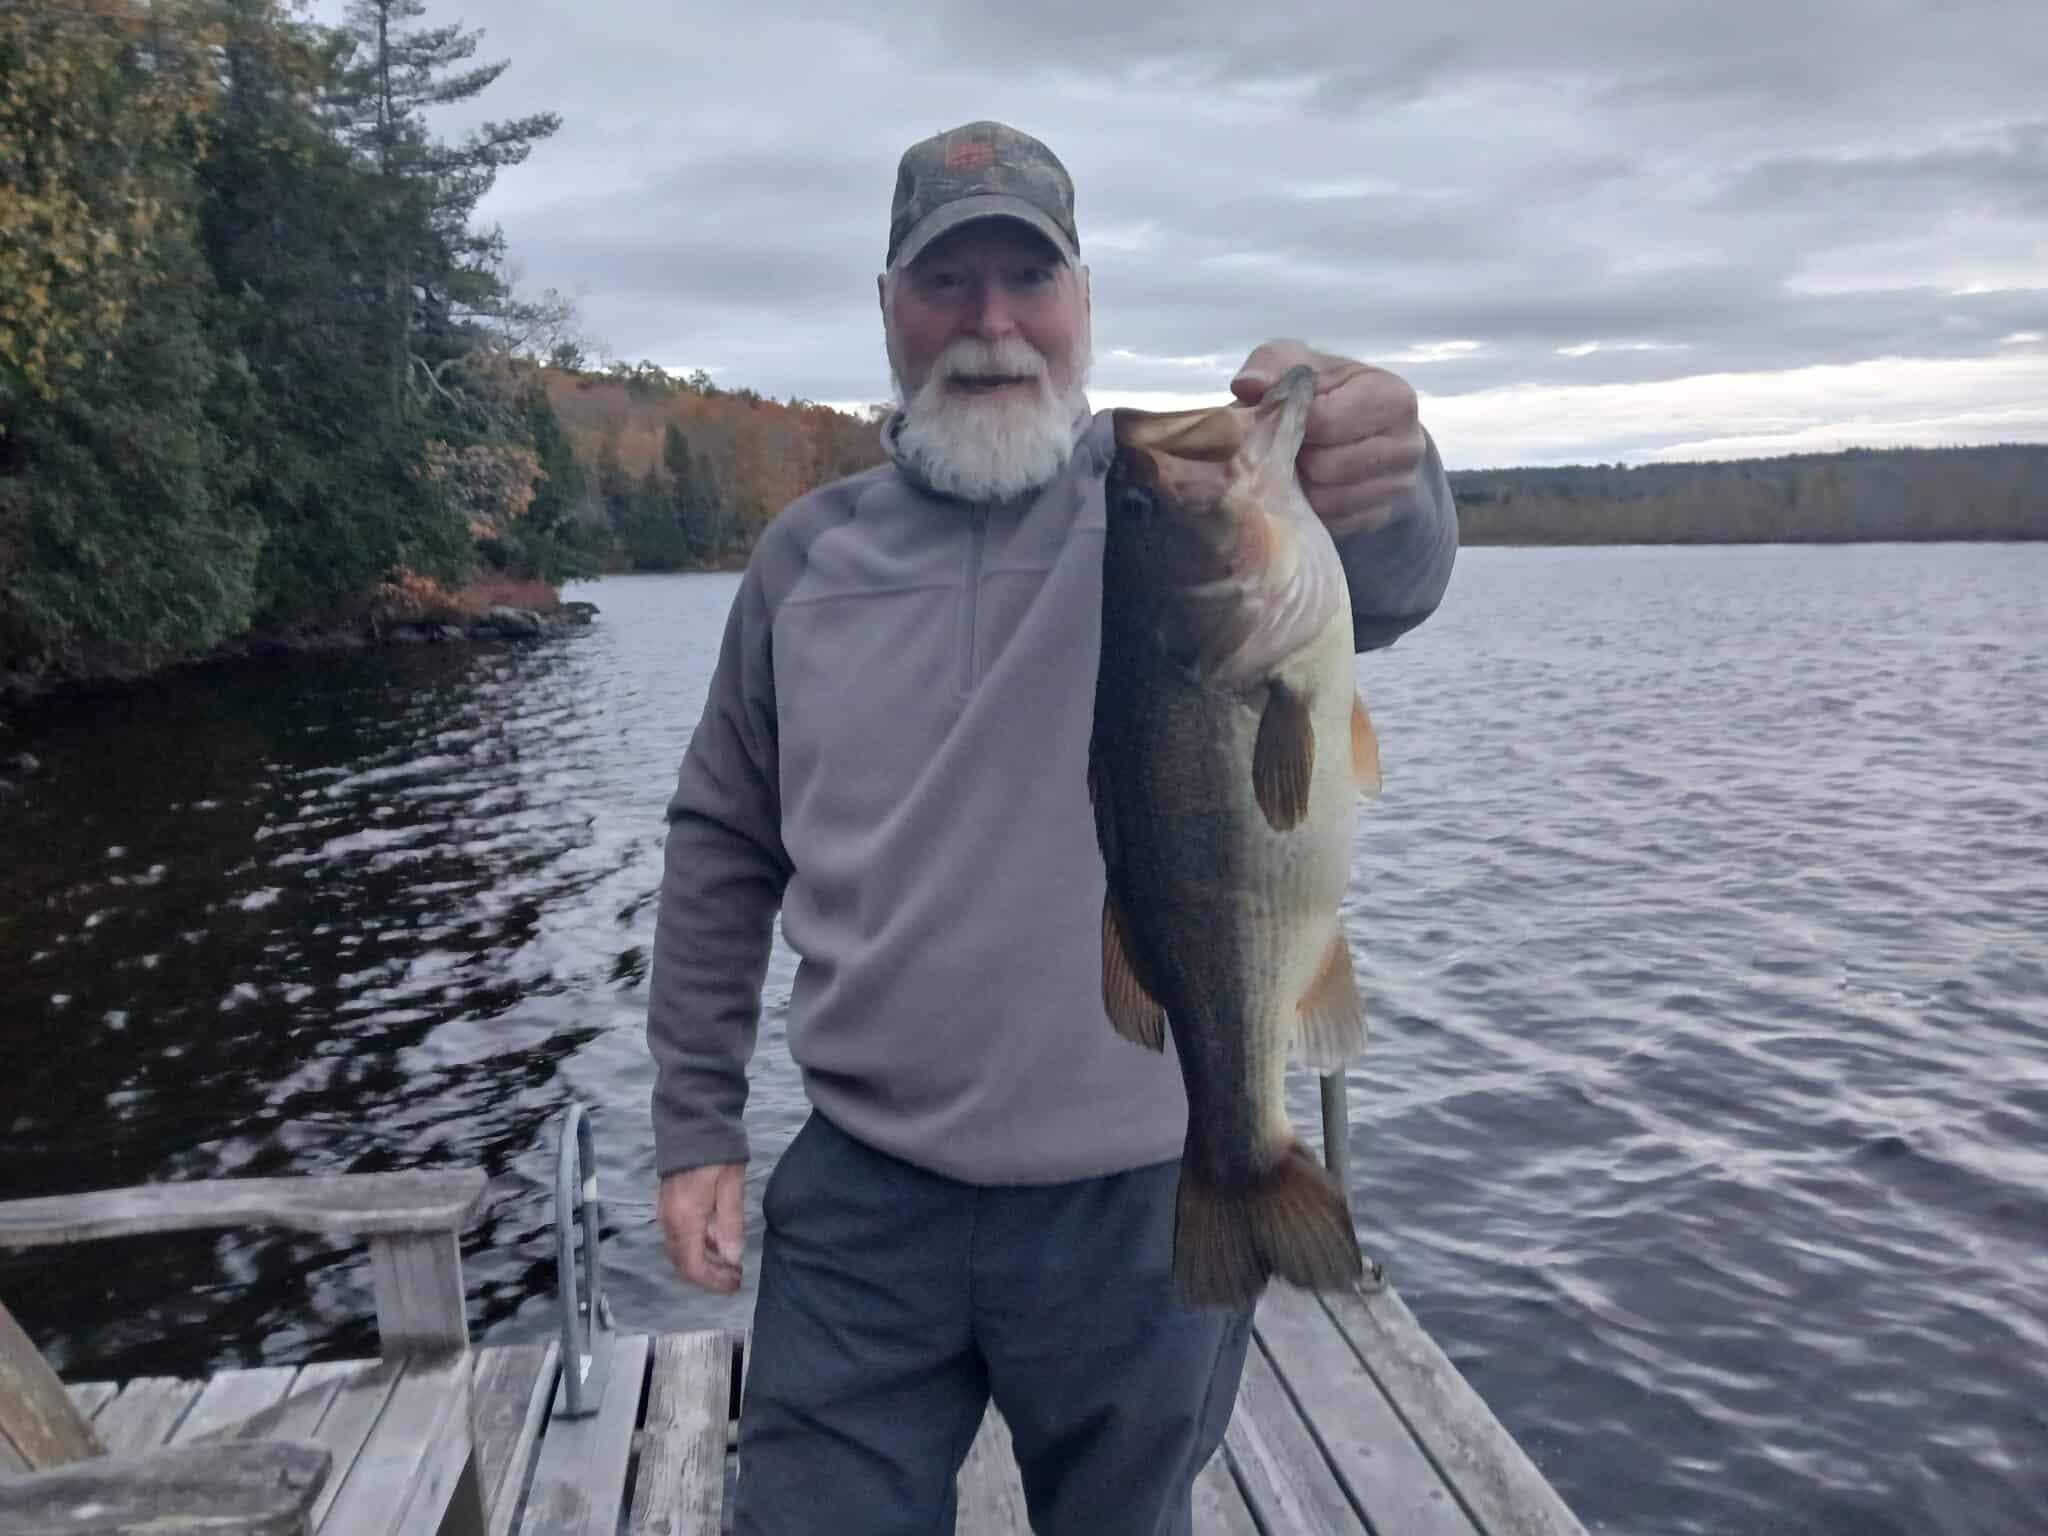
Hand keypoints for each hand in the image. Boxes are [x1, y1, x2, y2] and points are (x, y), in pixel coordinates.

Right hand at [658, 1162, 745, 1293]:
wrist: (692, 1121)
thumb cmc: (716, 1151)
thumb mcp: (731, 1186)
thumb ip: (731, 1224)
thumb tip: (732, 1258)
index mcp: (685, 1219)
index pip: (693, 1266)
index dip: (713, 1282)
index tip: (736, 1283)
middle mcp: (669, 1221)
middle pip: (683, 1263)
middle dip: (709, 1276)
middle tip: (735, 1276)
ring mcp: (665, 1212)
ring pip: (680, 1252)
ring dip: (703, 1262)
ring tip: (730, 1262)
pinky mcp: (668, 1205)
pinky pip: (678, 1237)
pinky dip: (697, 1246)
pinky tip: (717, 1241)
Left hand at [1231, 339, 1424, 535]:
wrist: (1363, 433)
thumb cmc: (1326, 393)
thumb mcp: (1302, 366)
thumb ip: (1273, 364)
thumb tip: (1248, 384)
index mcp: (1393, 397)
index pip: (1326, 420)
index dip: (1292, 423)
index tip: (1281, 418)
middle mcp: (1408, 444)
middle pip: (1325, 465)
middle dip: (1294, 457)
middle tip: (1285, 446)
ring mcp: (1399, 486)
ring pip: (1324, 500)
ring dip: (1298, 485)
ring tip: (1294, 463)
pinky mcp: (1379, 517)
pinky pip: (1329, 523)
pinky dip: (1308, 507)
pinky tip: (1305, 486)